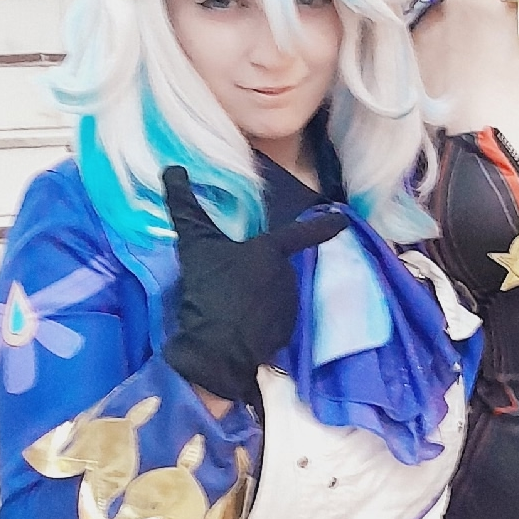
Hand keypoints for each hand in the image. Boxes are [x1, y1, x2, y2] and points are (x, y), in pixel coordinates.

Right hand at [160, 165, 347, 403]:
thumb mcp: (193, 245)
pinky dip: (257, 322)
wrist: (217, 349)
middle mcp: (287, 277)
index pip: (301, 232)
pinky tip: (235, 326)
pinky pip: (271, 321)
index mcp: (271, 252)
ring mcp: (289, 307)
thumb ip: (185, 206)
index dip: (323, 224)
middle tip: (224, 284)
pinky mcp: (285, 334)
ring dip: (254, 299)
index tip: (344, 219)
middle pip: (273, 269)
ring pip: (271, 295)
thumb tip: (173, 168)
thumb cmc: (209, 289)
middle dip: (253, 274)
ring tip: (225, 307)